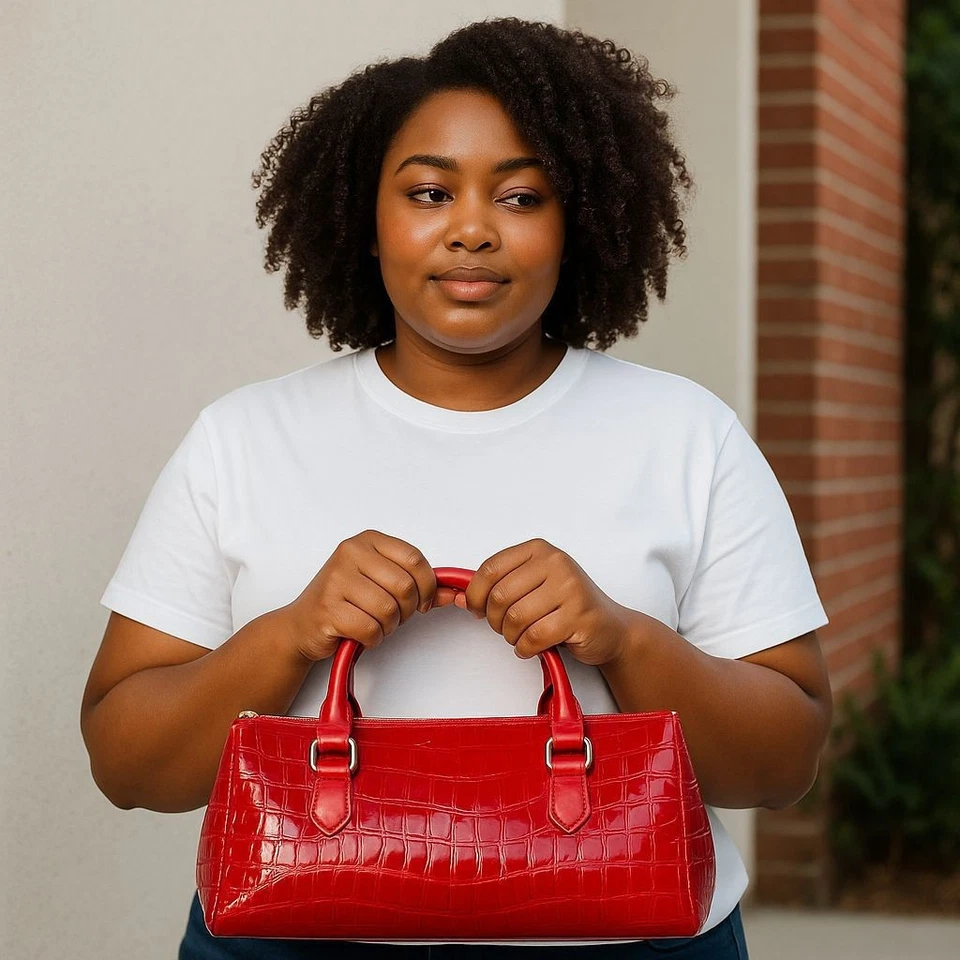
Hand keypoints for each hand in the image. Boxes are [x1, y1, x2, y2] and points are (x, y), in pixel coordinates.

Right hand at [285, 529, 461, 661]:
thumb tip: (451, 592)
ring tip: (374, 623)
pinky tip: (360, 633)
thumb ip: (418, 584)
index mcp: (366, 540)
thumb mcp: (381, 583)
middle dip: (407, 610)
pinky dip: (373, 638)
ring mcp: (335, 580)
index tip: (422, 601)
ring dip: (389, 626)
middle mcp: (349, 553)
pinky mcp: (327, 609)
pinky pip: (371, 629)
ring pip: (389, 609)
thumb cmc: (345, 601)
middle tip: (393, 616)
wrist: (301, 625)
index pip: (415, 559)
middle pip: (405, 586)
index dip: (427, 586)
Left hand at [454, 538, 634, 665]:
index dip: (475, 595)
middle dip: (495, 620)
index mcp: (539, 550)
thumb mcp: (533, 586)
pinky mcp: (579, 616)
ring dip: (511, 637)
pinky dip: (526, 648)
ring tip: (522, 637)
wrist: (612, 628)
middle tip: (505, 628)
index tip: (477, 610)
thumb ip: (499, 586)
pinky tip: (533, 646)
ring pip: (515, 618)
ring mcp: (570, 588)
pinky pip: (534, 637)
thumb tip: (456, 597)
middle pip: (499, 596)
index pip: (489, 569)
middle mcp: (556, 563)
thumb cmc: (567, 607)